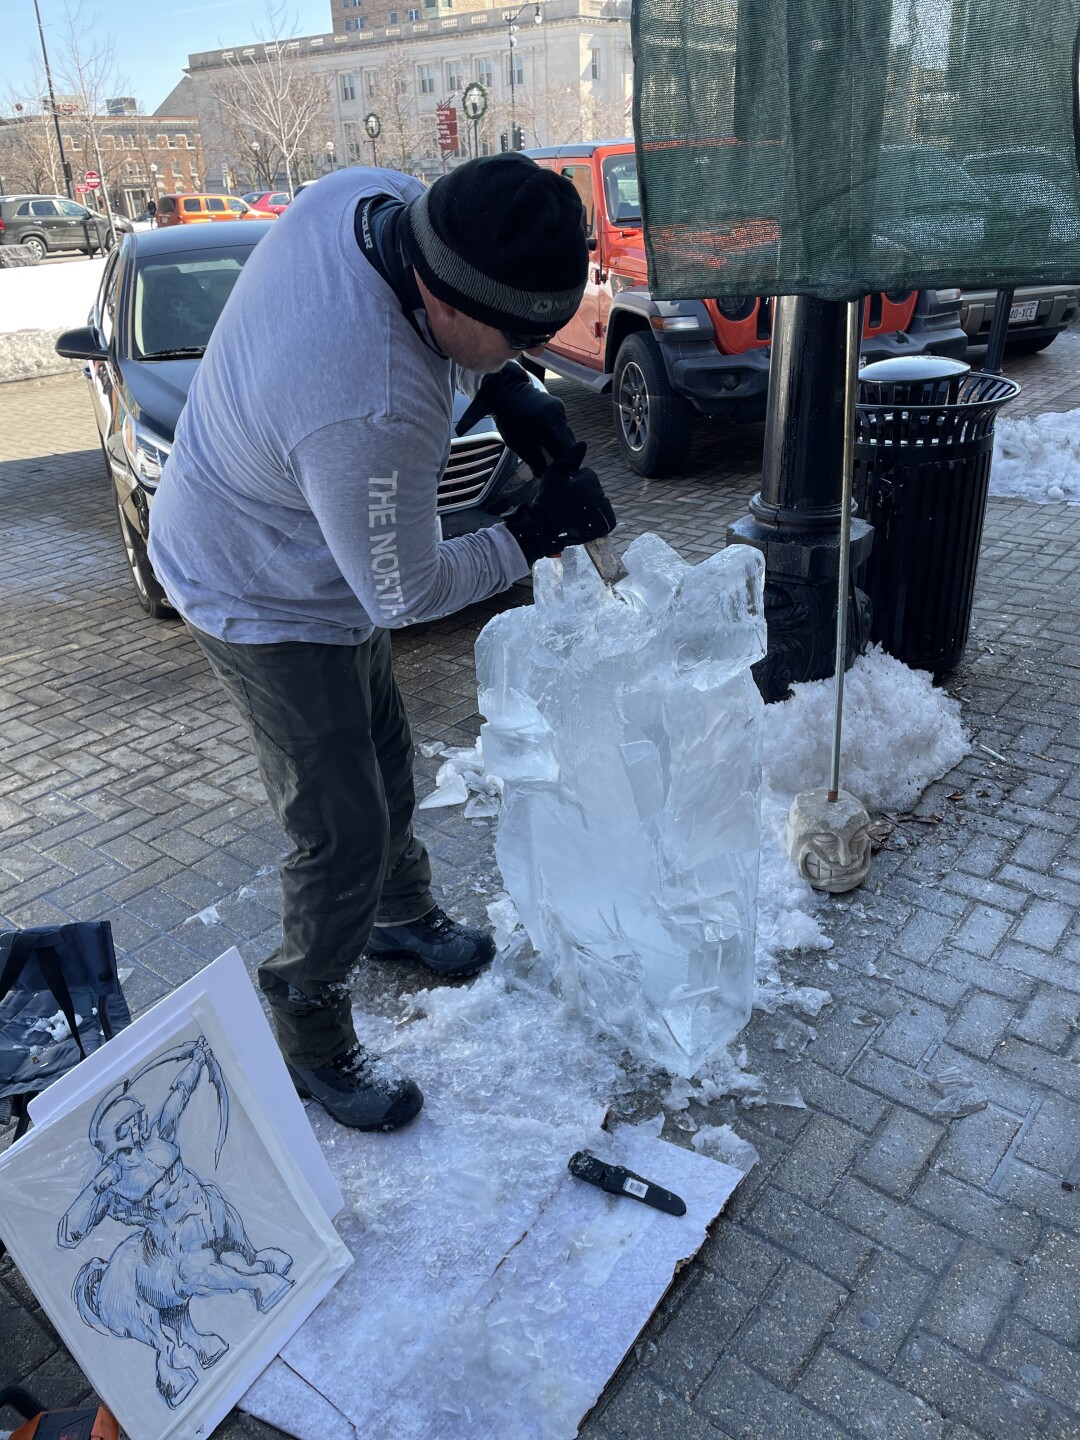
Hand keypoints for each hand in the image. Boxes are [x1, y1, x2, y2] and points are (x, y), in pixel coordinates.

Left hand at [455, 364, 576, 475]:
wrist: (508, 391)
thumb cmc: (509, 419)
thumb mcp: (517, 443)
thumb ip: (534, 460)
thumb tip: (544, 475)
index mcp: (547, 425)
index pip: (564, 450)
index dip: (564, 463)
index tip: (560, 473)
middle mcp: (558, 416)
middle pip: (568, 442)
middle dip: (563, 455)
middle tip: (554, 466)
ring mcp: (561, 409)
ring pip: (566, 434)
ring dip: (560, 444)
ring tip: (549, 451)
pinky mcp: (560, 405)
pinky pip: (562, 425)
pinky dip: (557, 433)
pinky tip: (547, 436)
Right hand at [504, 444, 615, 565]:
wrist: (545, 527)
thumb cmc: (547, 499)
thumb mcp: (553, 473)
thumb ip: (569, 458)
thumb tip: (583, 444)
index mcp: (589, 479)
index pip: (588, 476)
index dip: (575, 483)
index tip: (564, 492)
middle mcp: (599, 494)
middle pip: (595, 489)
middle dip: (584, 494)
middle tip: (568, 504)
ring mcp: (603, 511)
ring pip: (600, 503)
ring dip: (591, 507)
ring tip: (575, 515)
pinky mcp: (605, 525)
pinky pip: (607, 519)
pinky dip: (599, 520)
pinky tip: (585, 523)